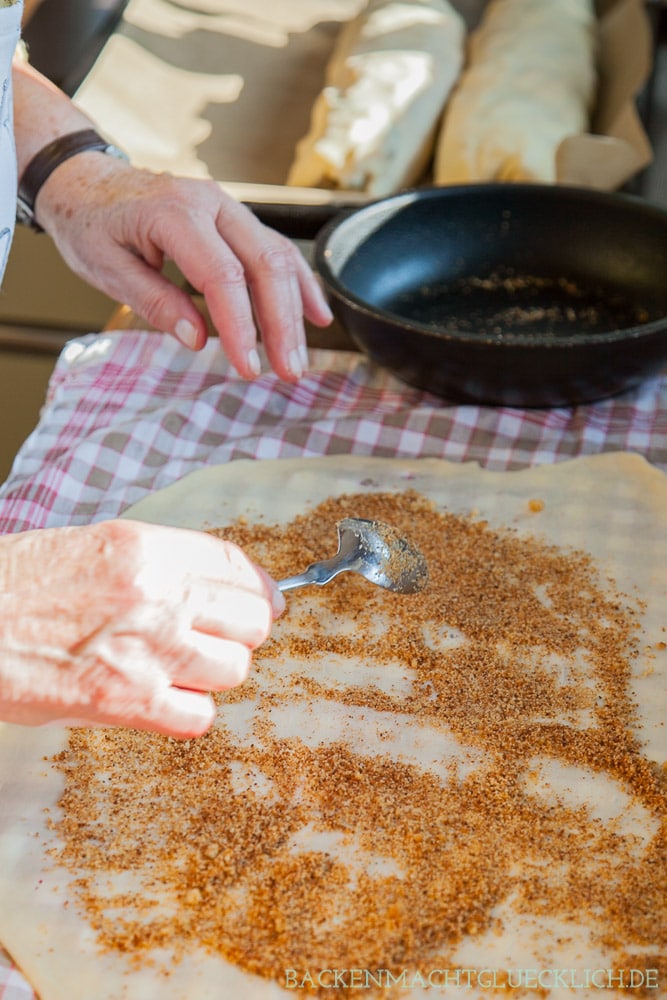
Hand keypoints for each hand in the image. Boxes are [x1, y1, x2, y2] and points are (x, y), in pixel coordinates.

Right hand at [0, 519, 283, 737]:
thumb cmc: (14, 587)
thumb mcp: (91, 550)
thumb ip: (154, 566)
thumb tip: (208, 590)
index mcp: (146, 548)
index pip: (237, 566)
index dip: (262, 589)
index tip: (270, 602)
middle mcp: (158, 593)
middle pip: (252, 619)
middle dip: (239, 633)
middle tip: (215, 640)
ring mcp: (148, 648)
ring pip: (235, 668)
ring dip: (213, 674)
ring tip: (178, 671)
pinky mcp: (128, 702)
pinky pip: (199, 716)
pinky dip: (187, 714)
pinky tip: (161, 703)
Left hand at [36, 155, 332, 380]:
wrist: (85, 180)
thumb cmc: (90, 223)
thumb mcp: (105, 268)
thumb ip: (154, 301)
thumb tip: (196, 339)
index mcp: (174, 213)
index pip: (222, 276)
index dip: (241, 326)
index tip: (250, 368)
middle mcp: (211, 203)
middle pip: (264, 264)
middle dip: (282, 324)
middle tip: (289, 372)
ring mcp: (228, 208)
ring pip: (278, 257)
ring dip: (295, 311)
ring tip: (298, 358)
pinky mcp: (235, 219)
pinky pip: (276, 249)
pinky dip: (298, 284)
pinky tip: (315, 316)